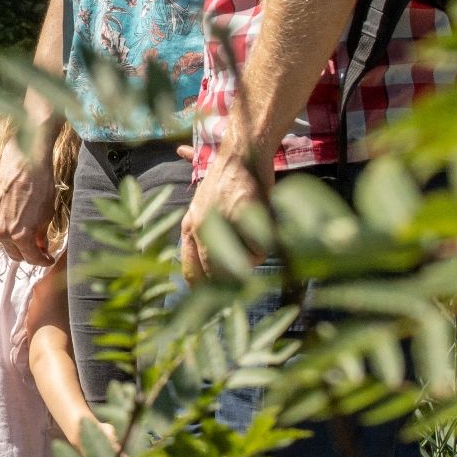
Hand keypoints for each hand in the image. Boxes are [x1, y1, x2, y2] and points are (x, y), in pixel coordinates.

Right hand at [0, 129, 60, 263]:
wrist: (24, 163)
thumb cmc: (40, 186)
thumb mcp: (46, 215)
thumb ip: (41, 236)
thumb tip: (41, 247)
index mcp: (20, 235)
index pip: (31, 258)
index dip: (42, 260)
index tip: (47, 259)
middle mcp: (2, 232)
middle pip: (14, 254)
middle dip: (26, 253)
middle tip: (36, 247)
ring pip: (1, 240)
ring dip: (12, 239)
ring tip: (22, 228)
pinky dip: (0, 224)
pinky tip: (9, 215)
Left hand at [180, 144, 266, 283]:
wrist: (241, 153)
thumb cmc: (228, 184)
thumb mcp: (204, 211)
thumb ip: (204, 241)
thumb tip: (210, 282)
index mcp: (189, 227)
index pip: (192, 271)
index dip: (205, 292)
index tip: (219, 303)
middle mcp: (200, 225)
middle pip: (219, 274)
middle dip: (237, 278)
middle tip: (248, 276)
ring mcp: (221, 218)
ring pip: (245, 261)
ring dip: (255, 254)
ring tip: (255, 230)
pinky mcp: (242, 211)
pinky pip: (261, 245)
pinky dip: (267, 240)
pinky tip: (263, 221)